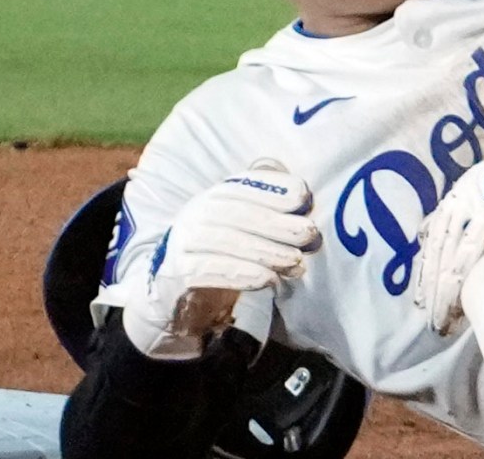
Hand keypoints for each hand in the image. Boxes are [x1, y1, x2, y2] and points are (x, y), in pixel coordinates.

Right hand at [122, 161, 319, 359]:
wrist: (174, 298)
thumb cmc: (220, 260)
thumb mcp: (244, 233)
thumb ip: (270, 217)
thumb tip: (304, 204)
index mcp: (214, 198)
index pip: (243, 185)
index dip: (273, 188)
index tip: (304, 197)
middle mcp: (195, 214)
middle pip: (237, 212)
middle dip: (277, 222)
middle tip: (309, 234)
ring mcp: (182, 242)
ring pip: (225, 241)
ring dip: (265, 250)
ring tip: (296, 262)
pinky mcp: (176, 273)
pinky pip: (208, 271)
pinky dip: (241, 274)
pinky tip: (268, 280)